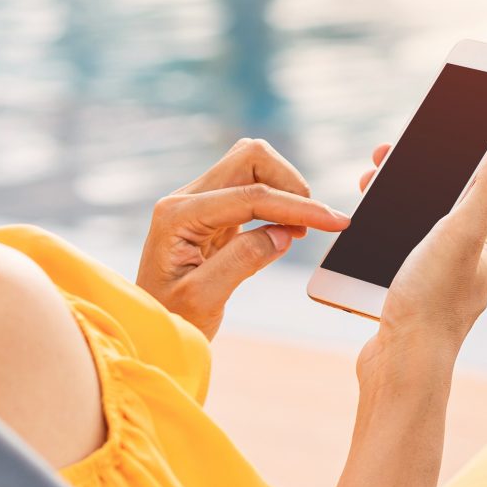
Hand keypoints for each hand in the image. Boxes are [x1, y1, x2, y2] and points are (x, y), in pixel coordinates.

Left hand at [139, 138, 347, 337]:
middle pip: (250, 158)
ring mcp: (198, 202)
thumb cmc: (170, 319)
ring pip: (252, 164)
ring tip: (299, 228)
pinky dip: (277, 202)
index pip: (249, 196)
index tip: (335, 222)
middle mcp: (185, 199)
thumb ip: (242, 261)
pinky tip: (286, 230)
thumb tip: (284, 233)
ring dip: (284, 188)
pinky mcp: (212, 212)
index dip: (297, 207)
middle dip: (290, 183)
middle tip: (313, 223)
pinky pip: (251, 187)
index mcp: (177, 216)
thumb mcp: (203, 299)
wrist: (151, 329)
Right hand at [373, 143, 486, 360]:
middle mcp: (470, 268)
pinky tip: (362, 235)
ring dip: (392, 209)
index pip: (472, 192)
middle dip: (410, 185)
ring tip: (366, 194)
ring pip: (417, 233)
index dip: (443, 165)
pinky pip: (399, 259)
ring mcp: (441, 286)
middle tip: (376, 170)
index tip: (409, 147)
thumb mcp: (461, 235)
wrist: (401, 366)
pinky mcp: (413, 302)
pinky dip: (382, 240)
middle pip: (441, 210)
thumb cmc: (432, 302)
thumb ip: (486, 192)